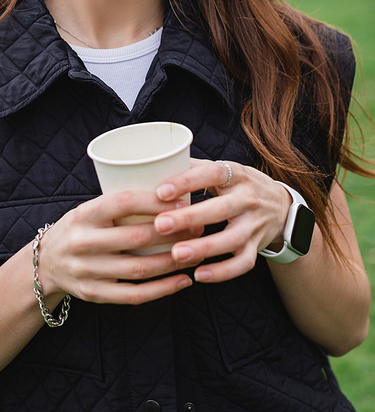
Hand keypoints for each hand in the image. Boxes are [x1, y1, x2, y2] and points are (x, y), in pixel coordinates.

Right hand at [36, 190, 203, 304]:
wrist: (45, 263)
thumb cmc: (81, 228)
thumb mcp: (90, 209)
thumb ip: (120, 203)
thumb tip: (172, 191)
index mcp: (84, 214)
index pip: (123, 203)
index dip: (155, 202)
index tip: (183, 201)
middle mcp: (83, 242)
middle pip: (136, 238)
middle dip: (173, 233)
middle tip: (199, 227)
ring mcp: (87, 271)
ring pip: (139, 269)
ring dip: (173, 262)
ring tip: (198, 253)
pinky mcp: (94, 294)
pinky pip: (134, 294)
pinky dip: (162, 289)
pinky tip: (183, 281)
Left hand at [153, 159, 291, 282]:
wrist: (281, 205)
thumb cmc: (240, 185)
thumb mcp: (225, 170)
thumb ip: (195, 167)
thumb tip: (157, 164)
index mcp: (236, 174)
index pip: (212, 173)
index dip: (187, 181)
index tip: (161, 192)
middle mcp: (248, 198)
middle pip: (220, 209)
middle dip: (189, 218)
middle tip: (160, 225)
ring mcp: (254, 224)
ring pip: (231, 239)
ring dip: (204, 248)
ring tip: (176, 254)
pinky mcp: (257, 246)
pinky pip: (242, 263)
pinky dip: (222, 272)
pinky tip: (198, 274)